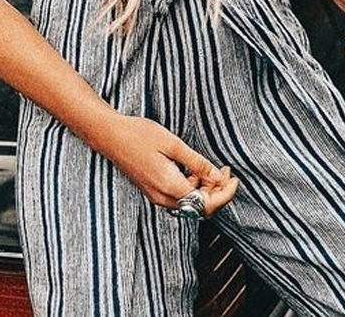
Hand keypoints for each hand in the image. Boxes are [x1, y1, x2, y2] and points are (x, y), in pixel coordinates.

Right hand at [86, 113, 239, 216]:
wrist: (109, 135)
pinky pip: (179, 198)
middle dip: (218, 192)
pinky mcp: (153, 191)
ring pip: (190, 204)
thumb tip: (218, 176)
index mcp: (169, 186)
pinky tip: (194, 170)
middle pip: (200, 208)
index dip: (225, 194)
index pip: (207, 203)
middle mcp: (162, 197)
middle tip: (226, 172)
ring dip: (205, 190)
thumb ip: (197, 163)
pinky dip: (192, 187)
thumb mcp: (173, 144)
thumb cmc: (138, 135)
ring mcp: (156, 196)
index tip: (234, 179)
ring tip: (213, 169)